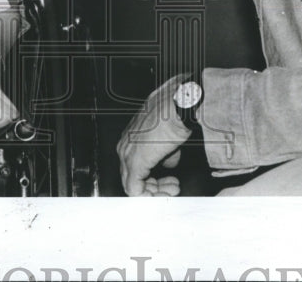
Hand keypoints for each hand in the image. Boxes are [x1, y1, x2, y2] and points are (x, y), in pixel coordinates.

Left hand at [117, 75, 193, 195]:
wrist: (177, 107)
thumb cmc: (173, 113)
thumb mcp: (167, 136)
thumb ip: (165, 153)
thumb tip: (170, 163)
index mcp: (130, 138)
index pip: (134, 167)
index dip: (153, 178)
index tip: (170, 181)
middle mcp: (124, 146)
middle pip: (133, 177)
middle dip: (155, 186)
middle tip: (172, 188)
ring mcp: (127, 155)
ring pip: (133, 185)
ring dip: (156, 191)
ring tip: (174, 188)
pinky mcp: (134, 164)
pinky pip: (135, 189)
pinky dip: (151, 195)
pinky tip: (166, 192)